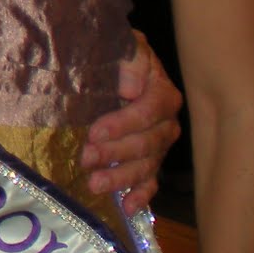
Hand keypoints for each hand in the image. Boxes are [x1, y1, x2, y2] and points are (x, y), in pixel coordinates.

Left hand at [82, 30, 182, 214]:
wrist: (118, 64)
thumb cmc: (118, 54)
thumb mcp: (125, 46)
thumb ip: (131, 60)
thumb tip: (132, 88)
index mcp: (163, 93)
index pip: (147, 113)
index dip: (122, 124)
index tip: (95, 132)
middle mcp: (167, 123)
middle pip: (146, 143)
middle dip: (116, 153)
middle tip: (87, 159)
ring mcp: (160, 144)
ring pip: (146, 166)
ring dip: (121, 177)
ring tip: (95, 184)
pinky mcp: (150, 160)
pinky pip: (151, 182)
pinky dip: (141, 196)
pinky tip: (126, 206)